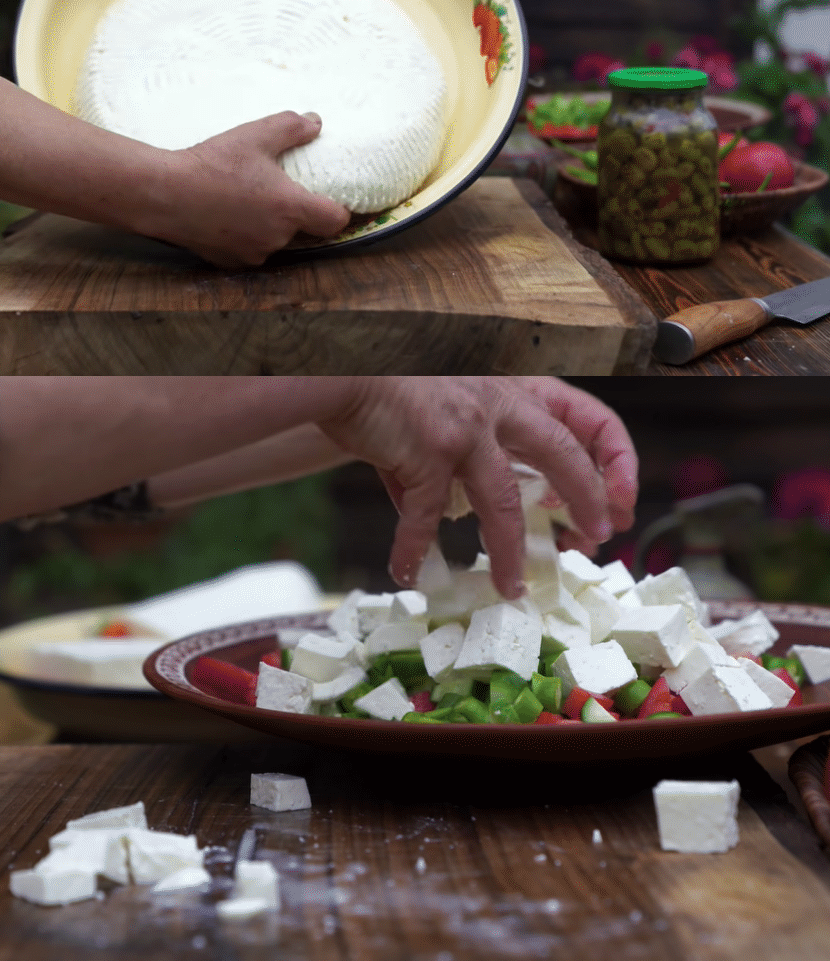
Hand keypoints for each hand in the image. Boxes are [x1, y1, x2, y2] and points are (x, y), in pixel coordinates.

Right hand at [147, 113, 349, 265]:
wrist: (165, 193)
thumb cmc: (213, 163)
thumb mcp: (256, 134)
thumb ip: (292, 127)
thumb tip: (316, 123)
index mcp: (290, 208)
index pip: (335, 221)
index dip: (339, 210)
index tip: (333, 199)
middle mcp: (277, 237)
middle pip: (305, 231)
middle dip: (299, 214)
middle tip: (282, 190)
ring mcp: (252, 253)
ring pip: (275, 241)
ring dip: (271, 225)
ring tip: (250, 199)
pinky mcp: (229, 262)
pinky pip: (250, 249)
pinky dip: (246, 235)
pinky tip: (229, 215)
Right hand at [313, 379, 637, 595]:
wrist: (340, 371)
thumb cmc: (391, 390)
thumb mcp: (447, 408)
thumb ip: (464, 457)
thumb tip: (451, 518)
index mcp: (509, 390)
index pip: (584, 415)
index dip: (613, 457)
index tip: (619, 499)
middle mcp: (495, 402)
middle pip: (562, 453)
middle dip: (589, 500)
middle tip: (599, 541)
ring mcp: (464, 428)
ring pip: (505, 502)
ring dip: (510, 553)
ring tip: (511, 589)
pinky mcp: (427, 451)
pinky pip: (428, 518)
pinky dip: (416, 550)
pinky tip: (408, 573)